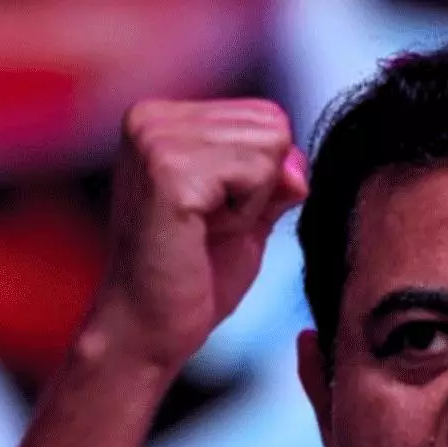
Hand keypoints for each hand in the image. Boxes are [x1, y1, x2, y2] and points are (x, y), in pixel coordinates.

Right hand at [89, 98, 308, 374]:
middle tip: (211, 227)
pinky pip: (257, 174)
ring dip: (253, 203)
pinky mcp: (167, 170)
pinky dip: (245, 215)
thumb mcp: (248, 215)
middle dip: (262, 188)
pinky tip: (202, 235)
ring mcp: (154, 139)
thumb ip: (276, 178)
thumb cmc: (194, 277)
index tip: (217, 214)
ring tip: (204, 231)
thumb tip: (298, 161)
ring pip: (269, 148)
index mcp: (163, 118)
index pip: (268, 116)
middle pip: (273, 126)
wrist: (149, 329)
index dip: (265, 177)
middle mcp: (151, 118)